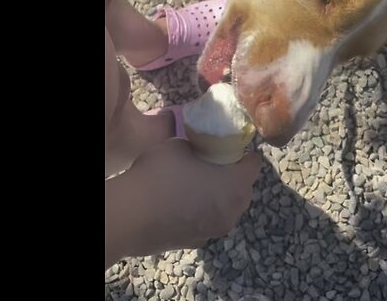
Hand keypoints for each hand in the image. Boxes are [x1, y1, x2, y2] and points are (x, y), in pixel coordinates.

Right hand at [105, 139, 261, 266]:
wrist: (132, 216)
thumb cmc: (161, 175)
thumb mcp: (181, 145)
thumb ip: (199, 147)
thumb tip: (200, 151)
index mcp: (236, 184)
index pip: (254, 164)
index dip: (242, 153)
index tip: (226, 147)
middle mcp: (234, 210)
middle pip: (244, 188)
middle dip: (233, 176)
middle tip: (211, 165)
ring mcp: (217, 230)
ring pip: (227, 208)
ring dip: (218, 197)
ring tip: (194, 186)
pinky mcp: (199, 242)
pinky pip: (209, 221)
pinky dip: (203, 213)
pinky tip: (181, 206)